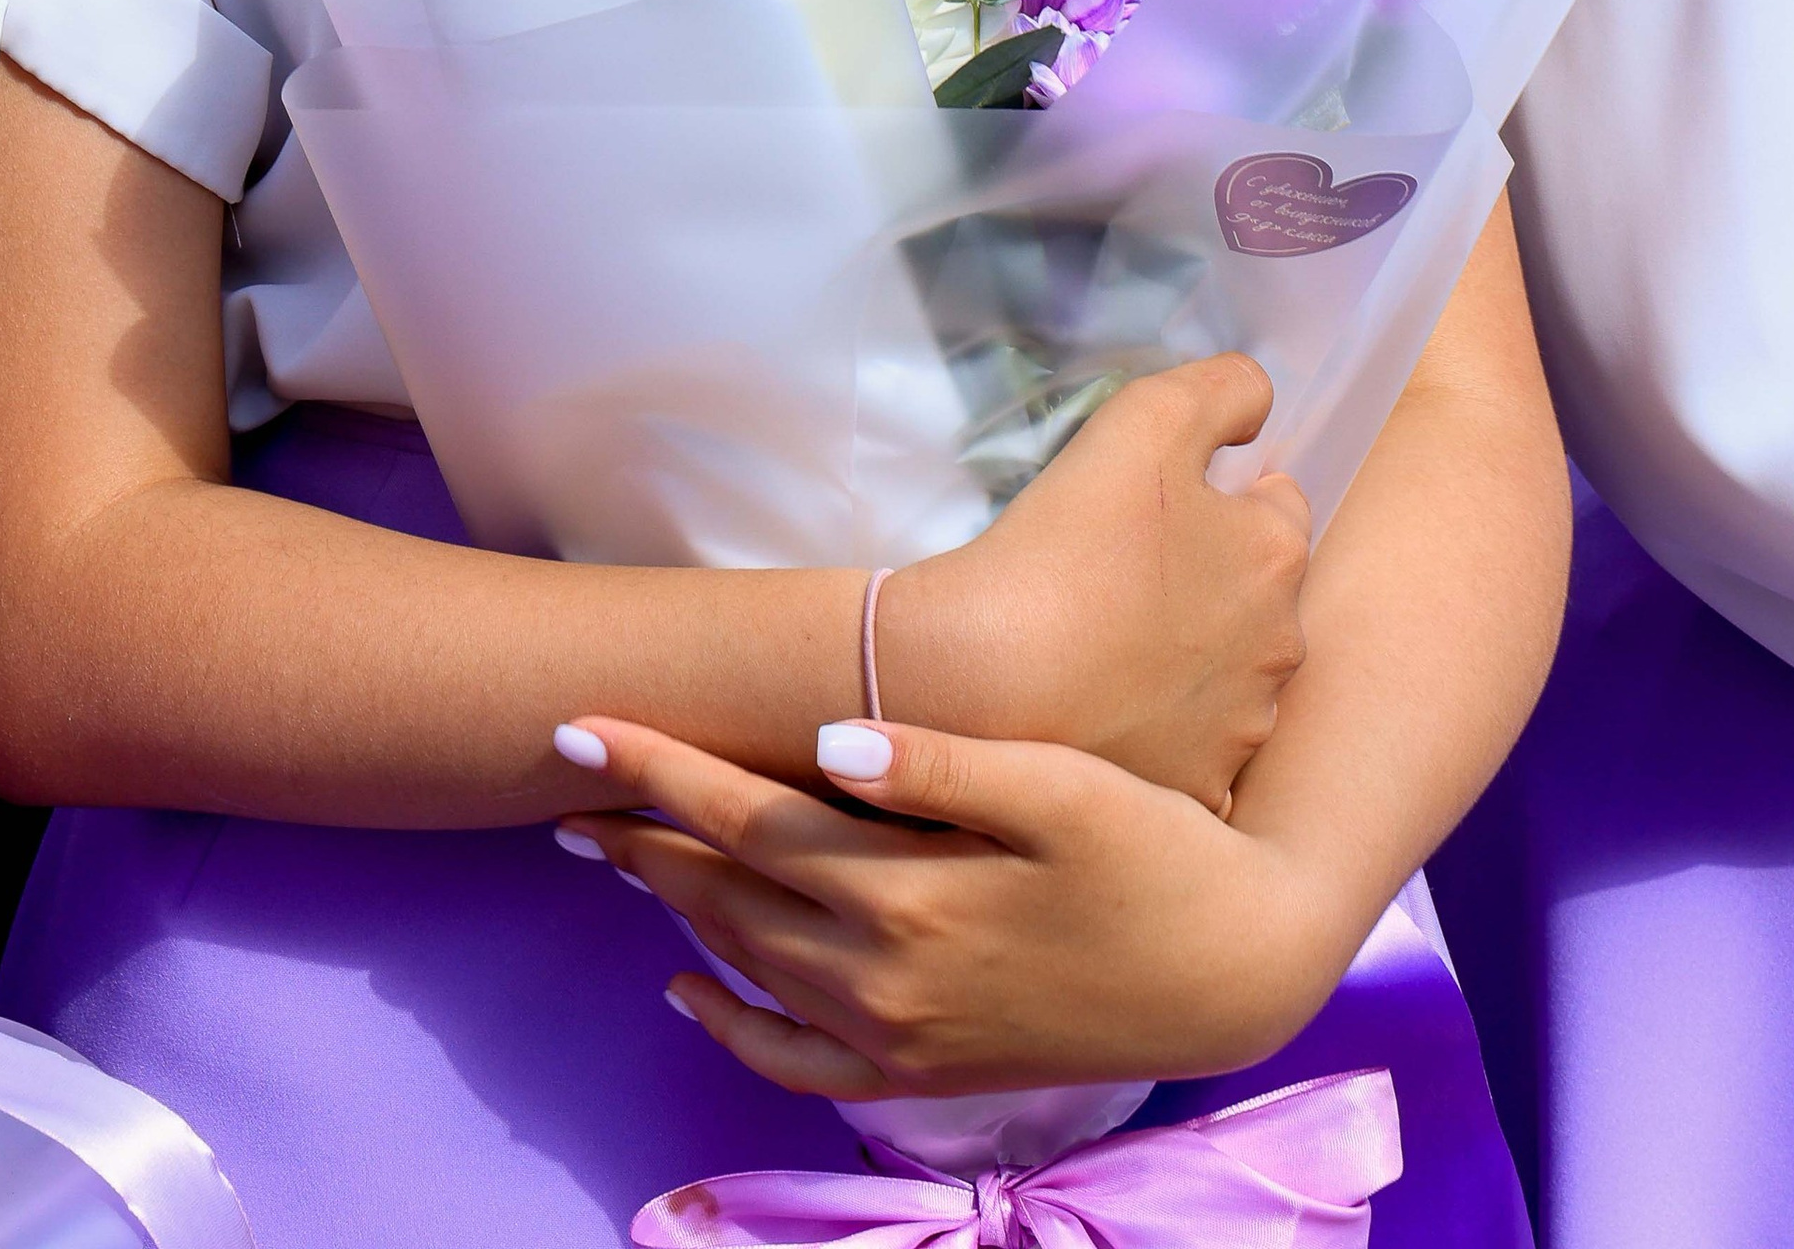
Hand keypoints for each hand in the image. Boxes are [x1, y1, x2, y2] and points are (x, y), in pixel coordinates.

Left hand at [552, 708, 1348, 1097]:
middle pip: (723, 890)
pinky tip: (690, 988)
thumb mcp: (1060, 787)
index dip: (653, 765)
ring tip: (612, 849)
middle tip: (563, 779)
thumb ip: (936, 767)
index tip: (574, 721)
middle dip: (636, 829)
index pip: (742, 814)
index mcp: (904, 890)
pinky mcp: (924, 1072)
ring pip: (745, 965)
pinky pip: (794, 1060)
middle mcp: (882, 974)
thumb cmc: (1155, 853)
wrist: (1231, 975)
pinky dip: (729, 1022)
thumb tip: (822, 740)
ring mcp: (898, 1034)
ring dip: (671, 905)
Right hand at [882, 357, 1310, 805]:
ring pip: (1227, 672)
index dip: (1216, 497)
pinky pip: (1189, 744)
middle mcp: (1280, 651)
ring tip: (1102, 640)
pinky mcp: (1195, 793)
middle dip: (1210, 577)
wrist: (984, 683)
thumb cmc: (1064, 542)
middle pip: (1257, 592)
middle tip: (1120, 572)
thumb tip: (1260, 406)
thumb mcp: (1145, 419)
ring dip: (1187, 655)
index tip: (1154, 511)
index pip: (1277, 504)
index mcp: (1276, 557)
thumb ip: (1224, 390)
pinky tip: (1100, 704)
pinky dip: (1159, 725)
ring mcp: (1239, 731)